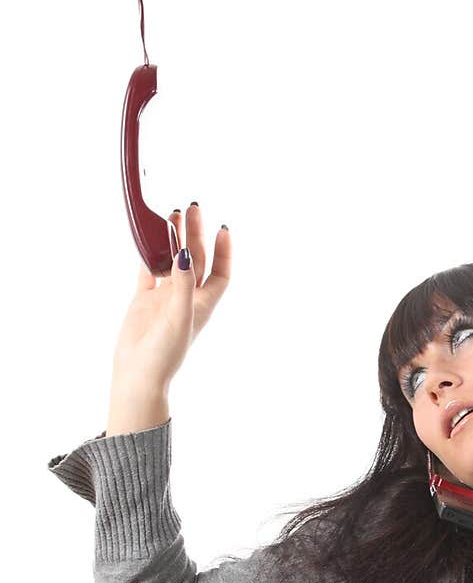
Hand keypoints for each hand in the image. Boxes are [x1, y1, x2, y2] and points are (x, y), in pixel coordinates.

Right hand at [109, 203, 230, 393]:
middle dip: (195, 234)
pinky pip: (148, 272)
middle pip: (196, 260)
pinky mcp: (144, 301)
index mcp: (204, 304)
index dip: (224, 252)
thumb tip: (186, 252)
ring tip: (171, 215)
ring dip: (172, 240)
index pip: (221, 273)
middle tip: (193, 207)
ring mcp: (164, 298)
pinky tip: (148, 238)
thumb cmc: (166, 353)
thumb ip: (184, 284)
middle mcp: (187, 298)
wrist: (137, 375)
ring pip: (171, 261)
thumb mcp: (180, 316)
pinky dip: (149, 255)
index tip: (222, 228)